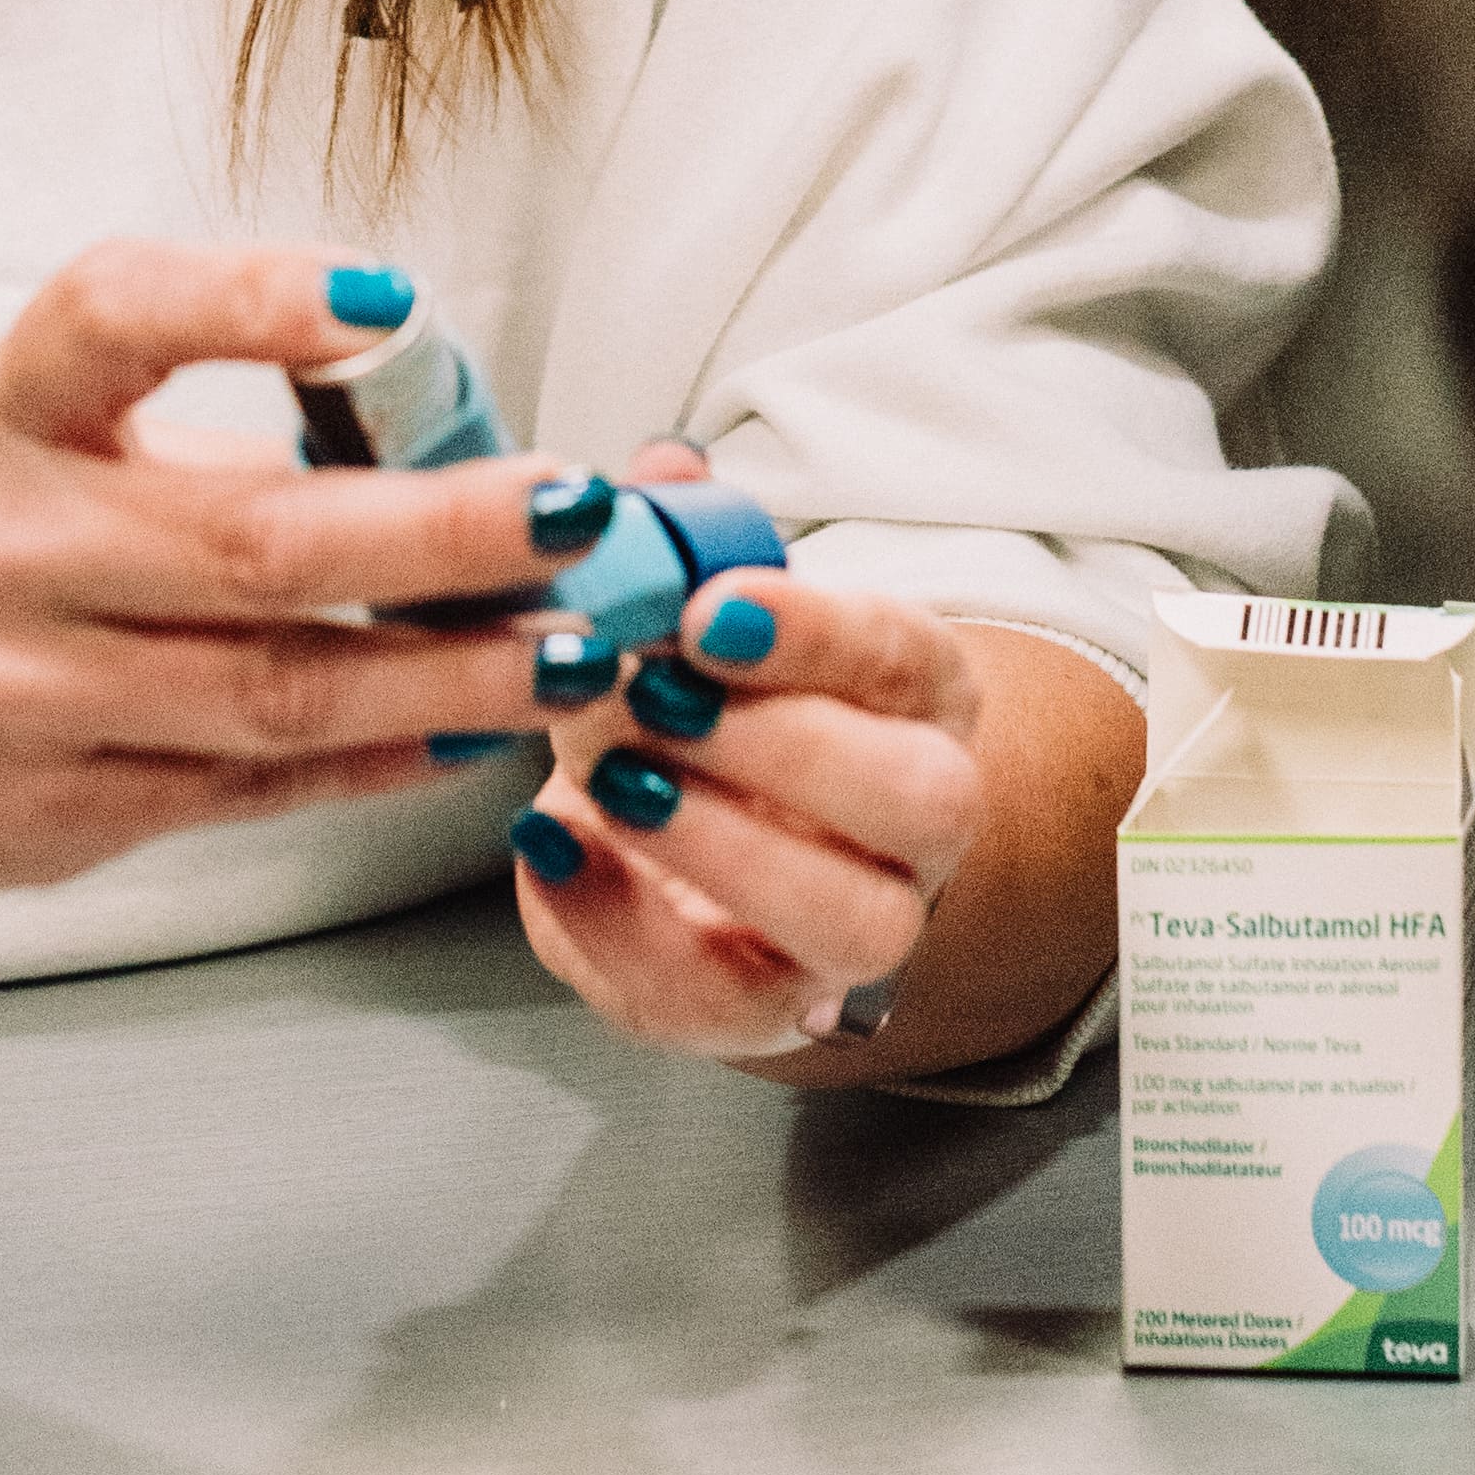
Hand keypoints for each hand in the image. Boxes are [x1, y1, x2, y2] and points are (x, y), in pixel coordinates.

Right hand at [0, 241, 560, 908]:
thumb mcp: (28, 430)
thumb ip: (196, 417)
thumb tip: (442, 422)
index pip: (111, 316)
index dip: (251, 297)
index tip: (387, 297)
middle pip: (248, 541)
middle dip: (440, 530)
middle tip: (573, 513)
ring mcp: (15, 694)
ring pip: (271, 691)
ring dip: (446, 674)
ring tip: (572, 649)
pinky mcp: (46, 815)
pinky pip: (245, 790)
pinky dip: (376, 763)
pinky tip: (473, 736)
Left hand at [504, 525, 993, 1059]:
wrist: (680, 844)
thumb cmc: (698, 710)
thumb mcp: (688, 616)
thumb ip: (681, 544)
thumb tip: (662, 469)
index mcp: (917, 695)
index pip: (905, 658)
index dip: (814, 632)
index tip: (714, 608)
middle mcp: (920, 822)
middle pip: (924, 799)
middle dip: (784, 747)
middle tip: (655, 700)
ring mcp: (857, 928)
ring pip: (859, 920)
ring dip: (726, 846)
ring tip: (614, 778)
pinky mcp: (763, 1006)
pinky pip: (720, 1001)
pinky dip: (621, 924)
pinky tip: (550, 847)